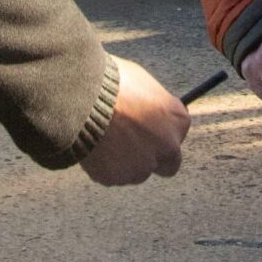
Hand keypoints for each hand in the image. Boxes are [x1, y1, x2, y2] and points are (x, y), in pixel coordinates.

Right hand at [80, 57, 188, 185]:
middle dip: (154, 158)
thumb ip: (152, 104)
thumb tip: (146, 107)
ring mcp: (142, 166)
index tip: (148, 126)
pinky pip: (111, 175)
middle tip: (133, 146)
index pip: (178, 133)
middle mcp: (167, 147)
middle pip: (168, 164)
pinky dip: (104, 166)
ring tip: (105, 140)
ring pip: (136, 172)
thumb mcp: (142, 84)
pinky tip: (93, 147)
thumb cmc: (113, 83)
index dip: (161, 131)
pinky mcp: (116, 178)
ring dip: (126, 162)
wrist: (83, 100)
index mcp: (177, 120)